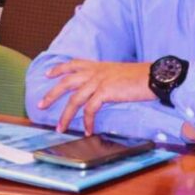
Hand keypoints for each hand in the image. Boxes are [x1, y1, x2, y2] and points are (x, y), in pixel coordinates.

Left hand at [38, 60, 153, 134]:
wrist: (153, 75)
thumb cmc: (140, 76)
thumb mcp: (118, 71)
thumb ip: (106, 76)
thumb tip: (101, 87)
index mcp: (97, 66)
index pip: (72, 64)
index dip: (58, 68)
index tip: (47, 74)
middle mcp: (94, 72)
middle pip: (66, 82)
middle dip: (51, 95)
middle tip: (40, 105)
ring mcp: (98, 81)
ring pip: (74, 99)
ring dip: (66, 115)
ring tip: (60, 127)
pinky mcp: (105, 92)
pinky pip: (91, 109)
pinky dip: (87, 121)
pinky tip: (88, 130)